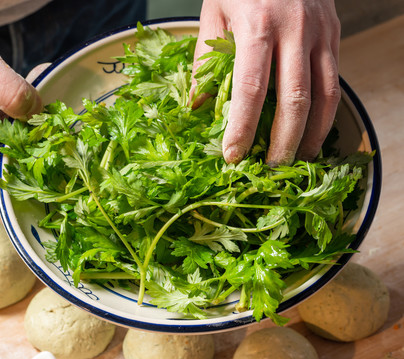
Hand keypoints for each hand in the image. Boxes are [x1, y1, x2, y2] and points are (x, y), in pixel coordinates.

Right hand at [0, 0, 41, 183]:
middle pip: (6, 156)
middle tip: (54, 110)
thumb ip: (11, 92)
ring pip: (2, 139)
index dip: (32, 168)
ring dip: (24, 120)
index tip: (56, 149)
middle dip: (34, 136)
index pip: (1, 175)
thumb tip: (37, 113)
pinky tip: (23, 87)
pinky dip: (10, 110)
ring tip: (38, 88)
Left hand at [192, 0, 340, 165]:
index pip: (251, 90)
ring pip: (324, 95)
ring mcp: (320, 33)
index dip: (243, 128)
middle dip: (283, 141)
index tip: (233, 156)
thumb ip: (206, 61)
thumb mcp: (214, 13)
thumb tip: (198, 106)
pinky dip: (326, 113)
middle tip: (269, 169)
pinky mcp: (334, 35)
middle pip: (295, 100)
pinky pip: (334, 82)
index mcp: (257, 26)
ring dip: (312, 134)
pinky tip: (314, 132)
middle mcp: (294, 31)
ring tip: (297, 160)